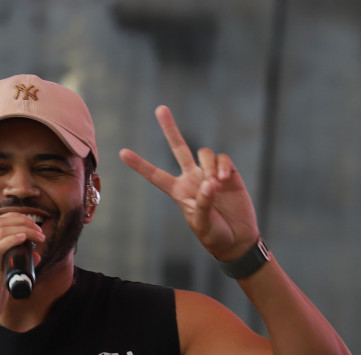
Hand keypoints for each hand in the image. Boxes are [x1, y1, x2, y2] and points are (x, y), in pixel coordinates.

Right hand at [0, 213, 43, 334]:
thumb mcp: (3, 280)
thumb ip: (16, 265)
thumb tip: (35, 255)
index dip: (15, 219)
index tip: (32, 226)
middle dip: (22, 220)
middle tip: (38, 229)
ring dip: (22, 228)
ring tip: (37, 235)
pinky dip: (12, 239)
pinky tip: (24, 238)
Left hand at [119, 105, 259, 260]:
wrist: (238, 240)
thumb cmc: (215, 236)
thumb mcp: (203, 224)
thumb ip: (203, 204)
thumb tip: (209, 183)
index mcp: (178, 192)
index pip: (155, 175)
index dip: (140, 164)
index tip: (122, 152)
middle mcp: (191, 178)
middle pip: (178, 148)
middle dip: (170, 128)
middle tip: (160, 109)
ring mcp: (209, 174)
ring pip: (203, 153)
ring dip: (209, 166)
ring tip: (216, 185)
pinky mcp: (228, 173)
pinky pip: (222, 159)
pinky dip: (222, 165)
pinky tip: (224, 179)